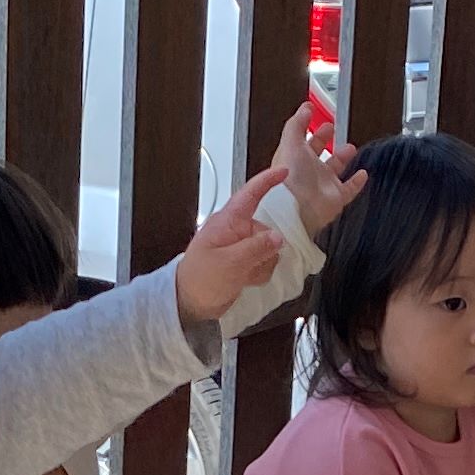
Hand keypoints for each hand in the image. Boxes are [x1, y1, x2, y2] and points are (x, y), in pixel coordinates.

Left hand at [173, 166, 292, 325]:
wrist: (190, 304)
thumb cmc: (200, 279)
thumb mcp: (230, 263)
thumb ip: (256, 248)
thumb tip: (279, 237)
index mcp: (228, 221)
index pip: (250, 194)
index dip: (268, 181)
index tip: (285, 171)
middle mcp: (236, 231)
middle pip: (267, 231)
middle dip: (266, 250)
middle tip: (248, 266)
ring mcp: (240, 247)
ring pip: (269, 250)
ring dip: (262, 265)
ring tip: (243, 275)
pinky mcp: (244, 262)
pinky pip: (264, 263)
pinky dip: (259, 273)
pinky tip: (245, 280)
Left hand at [270, 102, 362, 233]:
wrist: (297, 208)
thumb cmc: (289, 178)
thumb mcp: (290, 142)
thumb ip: (297, 123)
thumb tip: (304, 108)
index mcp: (294, 157)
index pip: (302, 138)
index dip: (308, 126)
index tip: (313, 114)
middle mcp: (307, 172)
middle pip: (317, 152)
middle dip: (324, 139)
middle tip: (330, 128)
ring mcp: (322, 185)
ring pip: (334, 169)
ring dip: (342, 158)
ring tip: (349, 148)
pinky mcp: (335, 199)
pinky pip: (349, 189)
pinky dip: (357, 182)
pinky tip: (362, 174)